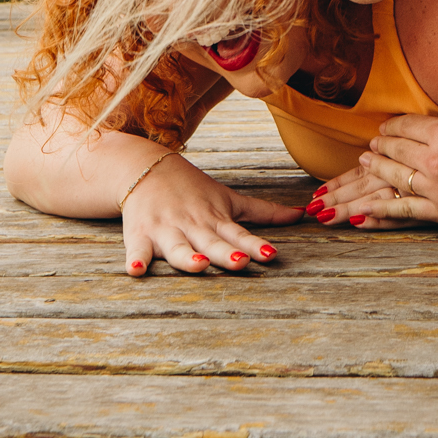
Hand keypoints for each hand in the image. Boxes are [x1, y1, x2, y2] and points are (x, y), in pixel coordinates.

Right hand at [121, 154, 302, 276]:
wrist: (146, 168)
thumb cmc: (193, 190)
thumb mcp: (230, 199)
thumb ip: (264, 212)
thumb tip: (301, 214)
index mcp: (215, 219)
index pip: (239, 234)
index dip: (255, 245)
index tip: (271, 255)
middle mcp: (193, 225)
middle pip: (211, 243)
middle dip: (225, 254)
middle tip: (241, 263)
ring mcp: (166, 230)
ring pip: (177, 248)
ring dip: (187, 257)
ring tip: (198, 265)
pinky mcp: (139, 235)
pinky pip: (137, 250)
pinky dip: (136, 259)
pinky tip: (136, 270)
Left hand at [310, 113, 437, 228]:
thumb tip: (424, 128)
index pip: (405, 126)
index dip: (391, 126)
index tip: (385, 127)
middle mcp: (436, 161)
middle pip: (395, 151)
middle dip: (380, 146)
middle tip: (371, 145)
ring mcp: (437, 191)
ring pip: (394, 179)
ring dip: (376, 170)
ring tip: (365, 163)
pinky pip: (404, 212)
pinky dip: (381, 211)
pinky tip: (364, 208)